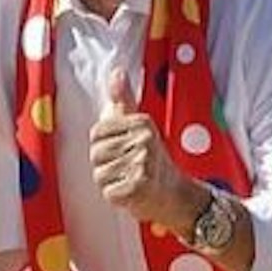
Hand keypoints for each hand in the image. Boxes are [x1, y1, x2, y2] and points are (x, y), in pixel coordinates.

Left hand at [88, 67, 204, 229]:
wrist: (175, 195)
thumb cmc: (152, 160)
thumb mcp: (139, 127)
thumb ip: (122, 101)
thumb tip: (116, 72)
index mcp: (141, 122)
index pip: (96, 133)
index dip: (103, 146)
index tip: (122, 151)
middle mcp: (144, 140)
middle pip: (95, 154)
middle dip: (106, 166)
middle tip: (127, 169)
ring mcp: (143, 163)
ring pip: (99, 175)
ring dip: (110, 183)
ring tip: (129, 180)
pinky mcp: (139, 187)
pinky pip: (108, 192)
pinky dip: (116, 198)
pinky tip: (131, 193)